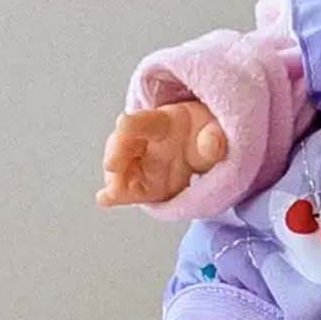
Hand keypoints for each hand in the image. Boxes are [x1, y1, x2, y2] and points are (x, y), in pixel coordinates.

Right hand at [96, 101, 226, 206]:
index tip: (123, 123)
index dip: (134, 122)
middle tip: (112, 164)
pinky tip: (105, 199)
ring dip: (115, 178)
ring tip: (113, 191)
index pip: (145, 120)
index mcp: (163, 123)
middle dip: (116, 151)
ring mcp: (140, 163)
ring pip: (120, 167)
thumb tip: (212, 144)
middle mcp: (144, 141)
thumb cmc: (205, 133)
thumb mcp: (215, 131)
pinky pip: (127, 189)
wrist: (204, 148)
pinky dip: (116, 194)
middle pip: (123, 142)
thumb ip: (213, 138)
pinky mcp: (142, 184)